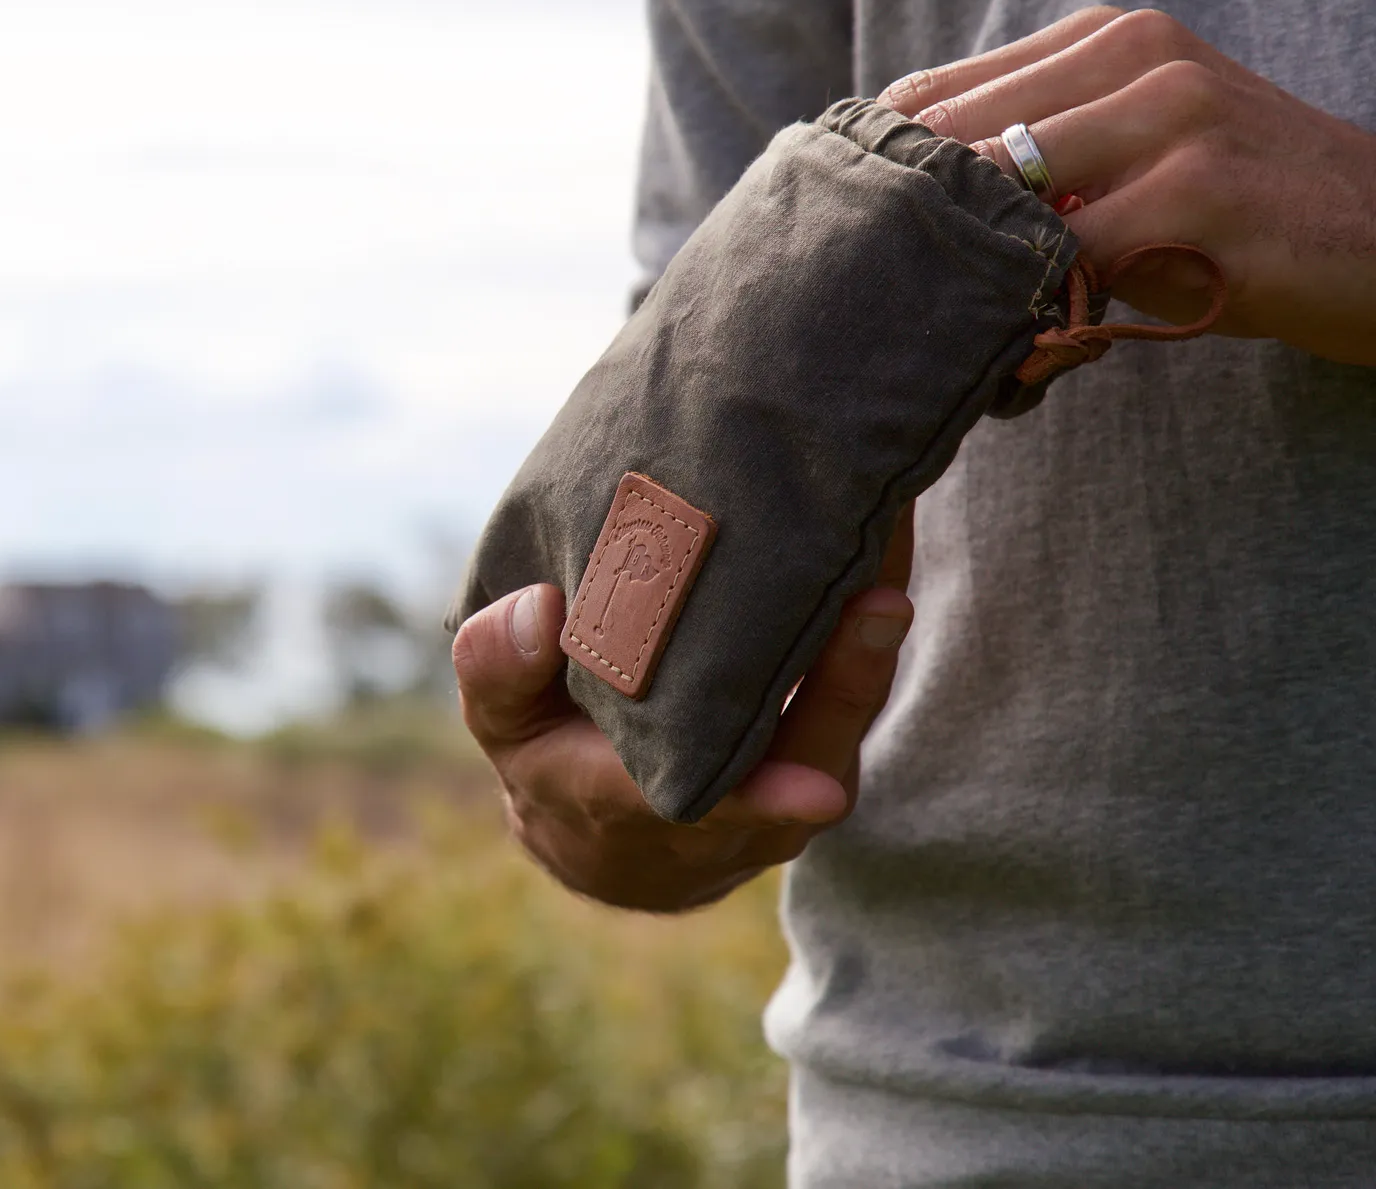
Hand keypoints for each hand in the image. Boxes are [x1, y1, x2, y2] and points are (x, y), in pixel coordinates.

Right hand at [451, 512, 913, 912]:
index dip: (758, 798)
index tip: (813, 790)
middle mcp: (724, 823)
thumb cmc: (546, 752)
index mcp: (629, 814)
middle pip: (801, 769)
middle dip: (845, 692)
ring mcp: (783, 800)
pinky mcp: (818, 764)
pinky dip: (867, 640)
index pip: (699, 809)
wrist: (606, 833)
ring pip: (838, 738)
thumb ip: (498, 669)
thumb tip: (537, 608)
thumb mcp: (500, 716)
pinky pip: (849, 707)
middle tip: (878, 604)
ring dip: (871, 656)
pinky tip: (879, 552)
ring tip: (887, 556)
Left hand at [880, 6, 1375, 364]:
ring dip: (970, 279)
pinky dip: (1036, 318)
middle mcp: (1136, 55)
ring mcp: (1172, 115)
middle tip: (894, 305)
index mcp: (1103, 39)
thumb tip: (894, 222)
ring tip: (961, 334)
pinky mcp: (1200, 191)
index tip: (859, 245)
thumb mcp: (1134, 160)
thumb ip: (1032, 170)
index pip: (932, 96)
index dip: (883, 179)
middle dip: (914, 233)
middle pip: (952, 144)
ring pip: (1004, 200)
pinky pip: (1071, 262)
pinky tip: (1031, 361)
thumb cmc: (1238, 216)